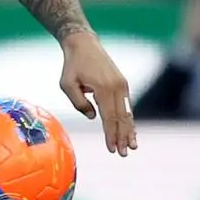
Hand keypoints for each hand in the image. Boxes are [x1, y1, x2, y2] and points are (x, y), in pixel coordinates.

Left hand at [58, 30, 136, 155]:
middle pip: (121, 118)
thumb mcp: (67, 84)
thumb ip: (78, 102)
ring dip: (129, 130)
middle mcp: (117, 87)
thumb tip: (92, 117)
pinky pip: (127, 106)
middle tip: (124, 154)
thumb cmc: (73, 65)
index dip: (111, 135)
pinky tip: (130, 131)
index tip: (112, 149)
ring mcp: (122, 85)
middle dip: (122, 137)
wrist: (84, 44)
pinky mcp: (122, 84)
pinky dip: (129, 119)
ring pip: (127, 112)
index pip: (109, 117)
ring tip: (132, 146)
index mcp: (104, 88)